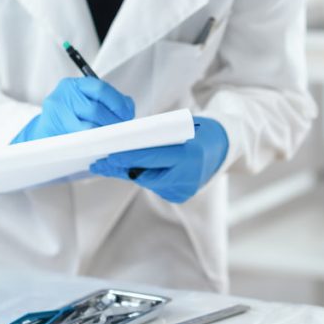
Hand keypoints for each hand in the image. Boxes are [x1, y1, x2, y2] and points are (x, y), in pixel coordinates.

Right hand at [12, 77, 134, 142]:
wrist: (47, 129)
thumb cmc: (73, 116)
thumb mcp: (90, 103)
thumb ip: (111, 102)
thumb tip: (128, 108)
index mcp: (77, 84)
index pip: (101, 89)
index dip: (117, 103)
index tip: (127, 115)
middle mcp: (64, 93)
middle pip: (95, 109)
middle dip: (112, 122)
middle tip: (121, 131)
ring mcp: (56, 109)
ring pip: (87, 125)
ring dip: (104, 133)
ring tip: (112, 138)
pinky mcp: (50, 126)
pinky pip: (77, 137)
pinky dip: (91, 141)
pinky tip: (98, 143)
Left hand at [90, 116, 228, 203]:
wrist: (224, 147)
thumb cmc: (200, 131)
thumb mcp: (181, 127)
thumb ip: (157, 137)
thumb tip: (126, 142)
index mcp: (190, 156)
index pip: (153, 157)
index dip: (128, 157)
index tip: (109, 155)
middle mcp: (188, 177)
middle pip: (146, 174)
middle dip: (122, 167)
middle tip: (100, 163)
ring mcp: (184, 190)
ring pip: (147, 181)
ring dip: (128, 172)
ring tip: (108, 165)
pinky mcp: (180, 196)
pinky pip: (155, 186)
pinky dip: (142, 176)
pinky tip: (126, 170)